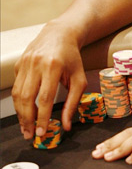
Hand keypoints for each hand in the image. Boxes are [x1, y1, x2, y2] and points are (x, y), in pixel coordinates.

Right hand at [12, 23, 86, 139]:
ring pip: (18, 93)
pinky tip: (24, 111)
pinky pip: (16, 86)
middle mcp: (36, 63)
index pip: (44, 97)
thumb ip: (73, 102)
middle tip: (30, 135)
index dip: (42, 117)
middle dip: (27, 120)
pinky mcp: (19, 64)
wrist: (60, 33)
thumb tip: (66, 126)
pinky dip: (18, 102)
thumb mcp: (79, 78)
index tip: (42, 132)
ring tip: (26, 127)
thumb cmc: (72, 57)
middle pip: (27, 97)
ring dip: (20, 113)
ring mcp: (25, 62)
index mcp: (53, 66)